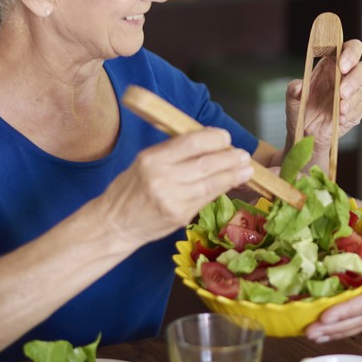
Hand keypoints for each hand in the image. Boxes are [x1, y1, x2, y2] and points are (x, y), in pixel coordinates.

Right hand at [97, 127, 254, 246]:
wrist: (115, 223)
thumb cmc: (131, 188)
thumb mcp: (145, 161)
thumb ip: (174, 152)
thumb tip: (209, 143)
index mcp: (152, 158)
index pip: (191, 142)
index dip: (214, 138)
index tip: (225, 137)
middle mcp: (162, 177)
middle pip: (206, 163)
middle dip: (230, 158)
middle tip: (244, 155)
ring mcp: (173, 199)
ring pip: (211, 183)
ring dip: (233, 175)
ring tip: (247, 169)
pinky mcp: (180, 216)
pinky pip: (207, 198)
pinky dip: (222, 189)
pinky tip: (233, 184)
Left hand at [285, 38, 361, 156]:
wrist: (306, 132)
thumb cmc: (301, 109)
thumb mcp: (292, 98)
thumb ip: (294, 90)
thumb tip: (299, 87)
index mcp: (331, 65)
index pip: (347, 49)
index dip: (350, 53)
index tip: (342, 65)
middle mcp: (344, 76)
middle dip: (354, 78)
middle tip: (341, 91)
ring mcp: (352, 93)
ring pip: (361, 90)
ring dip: (351, 100)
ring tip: (339, 109)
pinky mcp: (356, 109)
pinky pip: (359, 108)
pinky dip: (350, 113)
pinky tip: (340, 118)